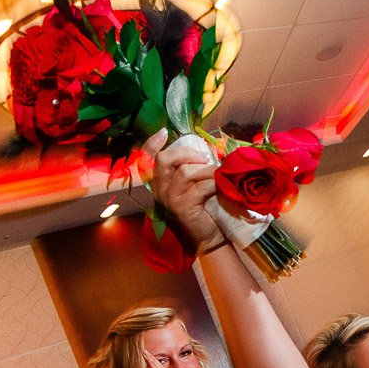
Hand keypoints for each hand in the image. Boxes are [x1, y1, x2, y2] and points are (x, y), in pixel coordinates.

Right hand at [143, 129, 222, 249]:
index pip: (149, 157)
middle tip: (205, 159)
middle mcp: (160, 188)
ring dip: (207, 170)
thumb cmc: (205, 206)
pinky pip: (198, 187)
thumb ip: (196, 167)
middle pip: (166, 159)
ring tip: (218, 175)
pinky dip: (213, 183)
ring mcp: (169, 198)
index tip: (164, 132)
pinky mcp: (181, 207)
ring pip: (185, 172)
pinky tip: (219, 187)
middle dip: (188, 154)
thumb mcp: (198, 183)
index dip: (153, 143)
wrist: (209, 235)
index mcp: (162, 180)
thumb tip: (210, 148)